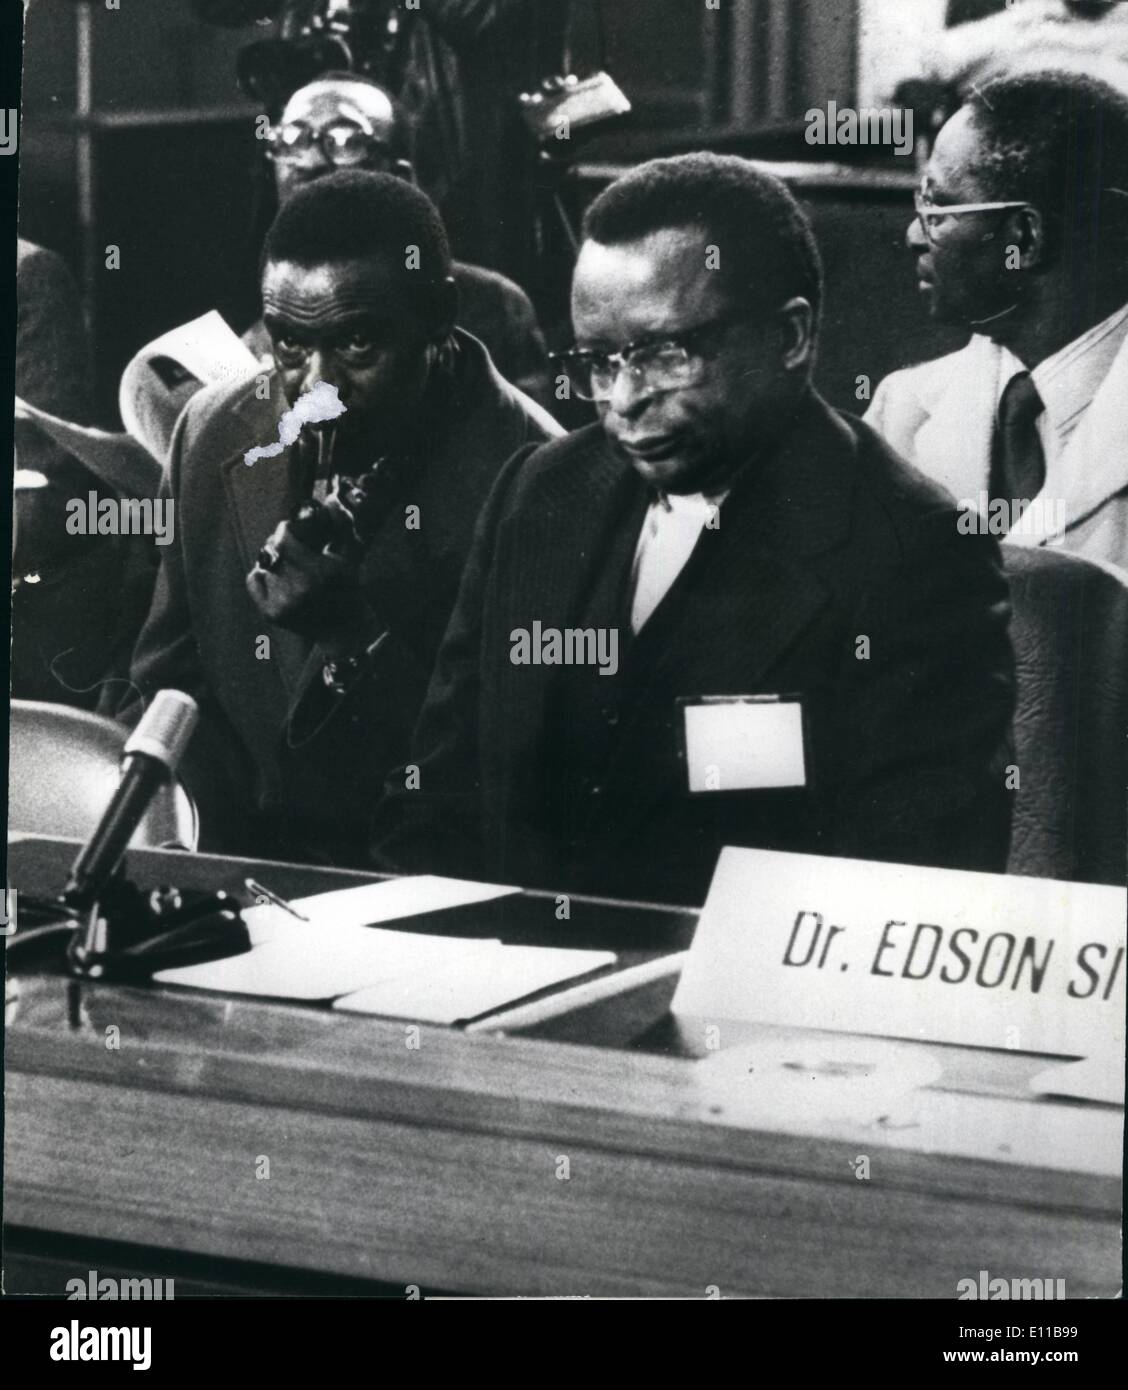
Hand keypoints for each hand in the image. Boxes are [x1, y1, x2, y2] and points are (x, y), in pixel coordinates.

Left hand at [245, 517, 370, 643]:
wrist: (343, 629)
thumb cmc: (349, 590)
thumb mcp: (349, 556)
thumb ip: (340, 527)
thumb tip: (330, 502)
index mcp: (318, 574)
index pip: (285, 537)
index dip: (288, 529)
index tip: (294, 529)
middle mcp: (298, 590)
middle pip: (273, 549)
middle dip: (282, 543)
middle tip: (292, 546)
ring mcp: (282, 604)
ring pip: (264, 563)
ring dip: (275, 559)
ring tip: (289, 564)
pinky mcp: (270, 613)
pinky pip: (254, 580)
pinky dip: (263, 574)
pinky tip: (278, 577)